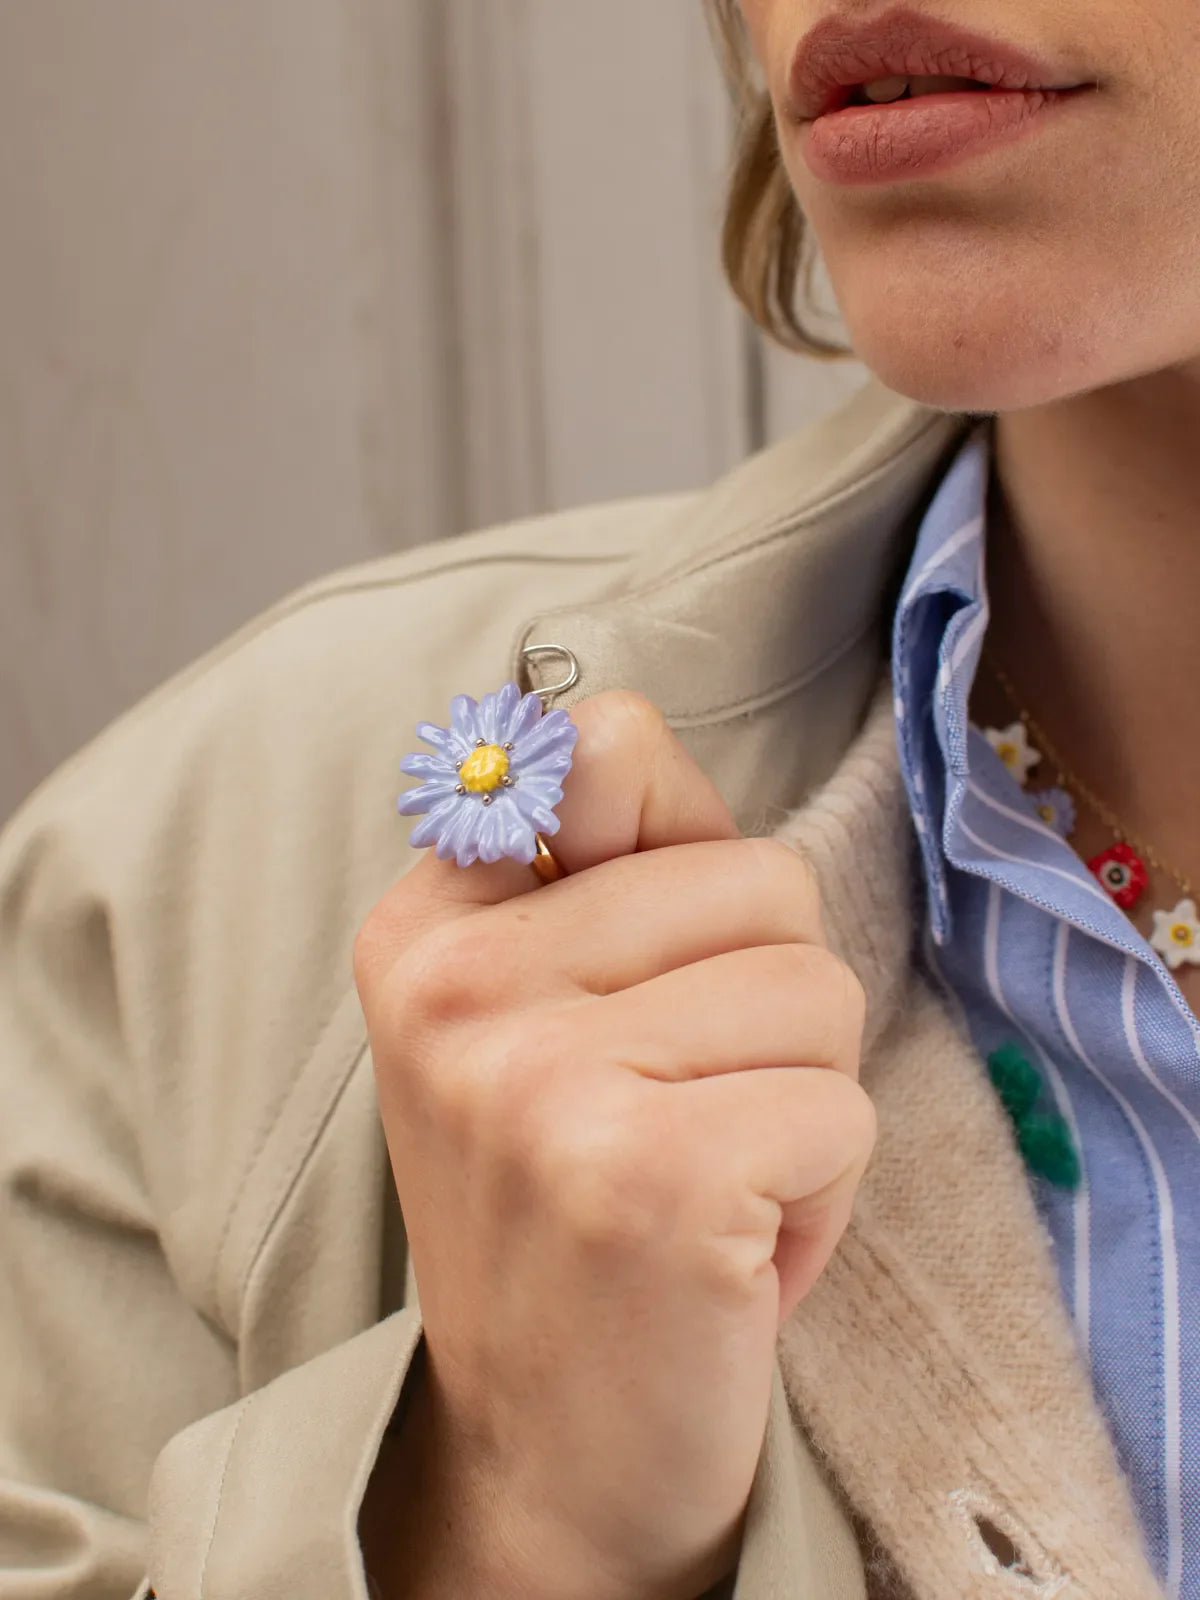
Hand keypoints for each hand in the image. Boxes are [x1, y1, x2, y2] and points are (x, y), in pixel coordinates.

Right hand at [353, 691, 874, 1599]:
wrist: (546, 1448)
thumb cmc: (573, 1208)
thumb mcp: (537, 1017)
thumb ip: (597, 867)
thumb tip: (617, 727)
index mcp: (428, 924)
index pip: (616, 744)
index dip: (690, 856)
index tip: (648, 976)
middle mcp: (456, 986)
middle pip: (765, 879)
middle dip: (770, 1006)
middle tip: (683, 1116)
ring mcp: (538, 1079)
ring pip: (817, 988)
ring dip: (799, 1101)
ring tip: (705, 1181)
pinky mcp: (644, 1174)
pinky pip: (841, 1106)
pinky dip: (823, 1192)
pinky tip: (730, 1250)